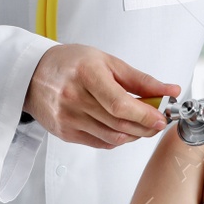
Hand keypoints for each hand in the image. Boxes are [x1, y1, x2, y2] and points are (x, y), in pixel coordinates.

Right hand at [22, 43, 179, 147]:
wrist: (33, 74)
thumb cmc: (70, 63)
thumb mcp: (107, 61)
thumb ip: (140, 79)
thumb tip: (169, 90)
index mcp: (86, 74)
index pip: (120, 104)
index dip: (145, 115)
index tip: (161, 117)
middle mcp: (74, 98)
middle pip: (119, 123)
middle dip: (145, 126)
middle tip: (158, 121)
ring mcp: (68, 118)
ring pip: (112, 136)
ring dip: (134, 134)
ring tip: (143, 125)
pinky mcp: (65, 133)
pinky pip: (101, 142)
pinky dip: (118, 138)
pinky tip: (123, 128)